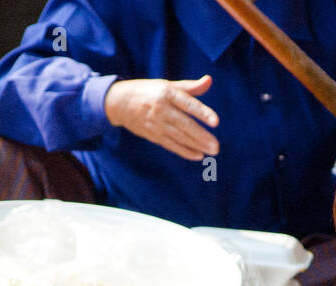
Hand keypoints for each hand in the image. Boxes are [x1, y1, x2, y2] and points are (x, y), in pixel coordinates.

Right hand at [103, 74, 219, 160]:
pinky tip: (198, 155)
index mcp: (167, 93)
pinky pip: (171, 145)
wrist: (119, 102)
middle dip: (201, 136)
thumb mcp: (168, 85)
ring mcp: (156, 124)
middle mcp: (161, 109)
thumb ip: (190, 87)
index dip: (202, 113)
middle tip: (216, 146)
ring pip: (179, 137)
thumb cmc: (149, 91)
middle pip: (185, 124)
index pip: (188, 104)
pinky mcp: (152, 135)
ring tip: (211, 151)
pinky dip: (184, 151)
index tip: (216, 122)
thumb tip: (209, 80)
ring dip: (196, 145)